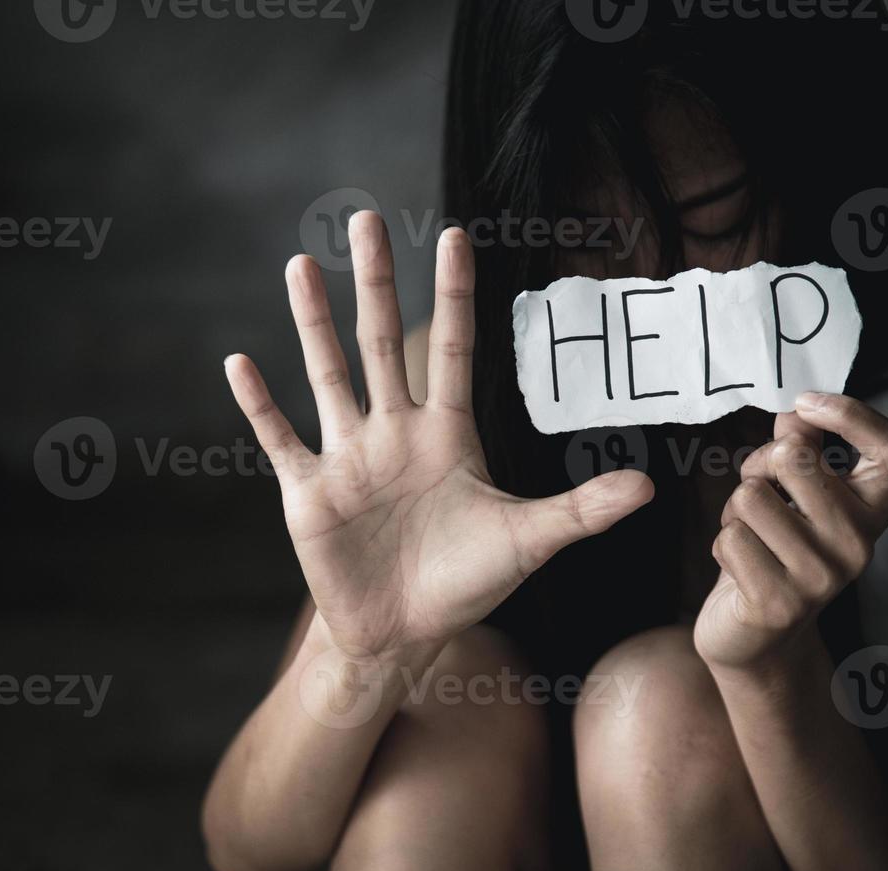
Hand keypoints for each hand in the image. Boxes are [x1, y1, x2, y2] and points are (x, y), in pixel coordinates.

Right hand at [225, 212, 652, 662]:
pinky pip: (281, 439)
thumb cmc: (465, 582)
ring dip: (313, 322)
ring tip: (301, 265)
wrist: (404, 635)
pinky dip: (260, 405)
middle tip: (364, 219)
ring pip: (329, 374)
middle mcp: (394, 432)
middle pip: (382, 341)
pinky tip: (238, 363)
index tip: (454, 236)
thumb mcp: (527, 542)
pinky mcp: (310, 493)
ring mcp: (348, 458)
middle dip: (376, 282)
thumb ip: (579, 510)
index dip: (455, 294)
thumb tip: (648, 487)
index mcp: (446, 433)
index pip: (455, 350)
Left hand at [694, 392, 887, 671]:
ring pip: (750, 497)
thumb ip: (799, 448)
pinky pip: (730, 538)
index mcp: (872, 510)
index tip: (806, 404)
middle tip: (758, 492)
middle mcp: (858, 544)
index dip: (851, 414)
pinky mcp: (779, 602)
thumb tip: (796, 413)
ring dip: (735, 511)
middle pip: (793, 458)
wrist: (757, 636)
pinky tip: (741, 568)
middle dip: (758, 465)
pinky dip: (723, 545)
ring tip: (751, 535)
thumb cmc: (774, 549)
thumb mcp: (792, 494)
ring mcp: (822, 576)